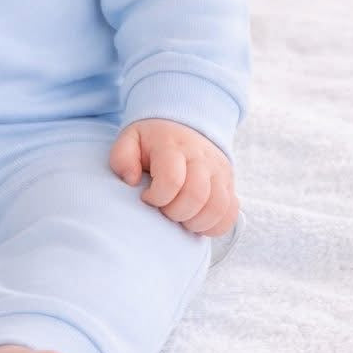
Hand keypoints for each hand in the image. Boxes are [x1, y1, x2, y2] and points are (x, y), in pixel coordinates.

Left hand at [108, 118, 238, 235]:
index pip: (172, 179)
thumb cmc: (152, 141)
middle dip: (175, 213)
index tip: (147, 197)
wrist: (184, 127)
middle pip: (196, 196)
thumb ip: (122, 157)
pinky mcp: (229, 185)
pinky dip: (214, 226)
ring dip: (195, 222)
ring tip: (180, 217)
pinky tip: (196, 222)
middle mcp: (201, 158)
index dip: (157, 197)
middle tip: (163, 209)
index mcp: (173, 146)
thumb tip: (130, 180)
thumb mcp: (130, 139)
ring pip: (217, 207)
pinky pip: (230, 213)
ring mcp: (219, 172)